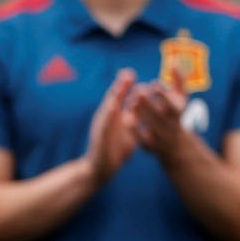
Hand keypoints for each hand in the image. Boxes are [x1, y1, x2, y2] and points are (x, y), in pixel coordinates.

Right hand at [85, 69, 139, 184]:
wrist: (100, 168)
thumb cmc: (115, 149)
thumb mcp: (126, 130)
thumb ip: (132, 117)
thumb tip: (139, 105)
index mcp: (114, 116)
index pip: (119, 98)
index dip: (125, 85)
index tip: (130, 72)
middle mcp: (106, 119)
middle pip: (112, 99)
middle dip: (120, 86)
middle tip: (127, 73)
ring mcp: (102, 127)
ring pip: (107, 110)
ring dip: (113, 98)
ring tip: (120, 86)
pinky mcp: (100, 138)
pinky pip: (104, 126)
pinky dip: (108, 116)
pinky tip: (112, 108)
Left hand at [128, 82, 190, 159]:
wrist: (176, 145)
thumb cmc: (176, 115)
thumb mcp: (181, 98)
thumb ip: (178, 81)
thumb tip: (174, 62)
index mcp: (179, 114)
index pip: (173, 104)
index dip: (162, 93)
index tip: (153, 83)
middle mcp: (172, 127)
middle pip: (160, 115)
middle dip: (148, 102)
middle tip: (137, 90)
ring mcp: (162, 138)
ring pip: (150, 126)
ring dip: (140, 114)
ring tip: (130, 102)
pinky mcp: (151, 147)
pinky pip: (141, 139)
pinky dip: (134, 129)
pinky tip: (126, 119)